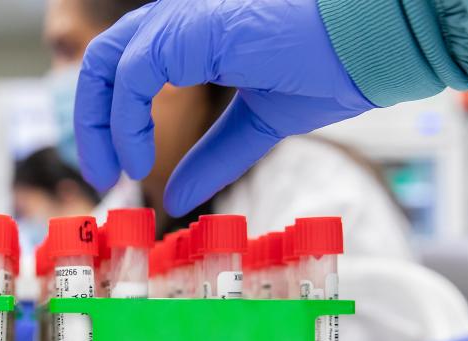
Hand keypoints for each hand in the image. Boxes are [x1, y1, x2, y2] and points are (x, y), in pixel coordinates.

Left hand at [74, 0, 374, 216]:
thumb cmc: (330, 68)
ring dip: (100, 127)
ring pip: (107, 65)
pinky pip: (135, 74)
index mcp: (190, 35)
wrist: (377, 46)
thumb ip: (211, 157)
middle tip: (101, 175)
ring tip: (119, 174)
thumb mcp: (255, 126)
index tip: (115, 168)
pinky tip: (140, 160)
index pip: (124, 68)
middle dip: (90, 121)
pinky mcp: (194, 28)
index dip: (107, 117)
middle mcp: (179, 19)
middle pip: (102, 61)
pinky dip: (126, 121)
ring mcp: (184, 18)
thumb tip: (174, 196)